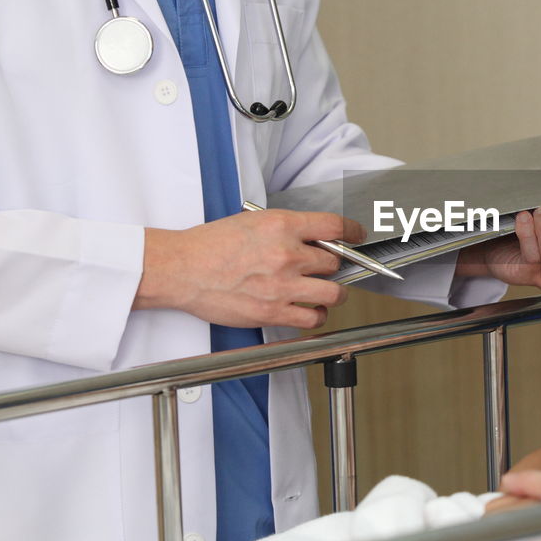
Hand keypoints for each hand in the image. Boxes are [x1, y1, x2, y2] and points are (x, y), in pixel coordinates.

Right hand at [134, 208, 364, 328]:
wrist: (182, 269)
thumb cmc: (210, 245)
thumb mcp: (252, 222)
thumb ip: (287, 229)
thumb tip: (316, 239)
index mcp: (282, 226)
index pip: (336, 227)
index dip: (354, 232)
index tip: (358, 236)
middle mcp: (287, 254)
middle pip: (336, 263)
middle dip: (334, 266)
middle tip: (326, 269)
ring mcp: (282, 285)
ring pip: (334, 293)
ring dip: (333, 293)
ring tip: (324, 292)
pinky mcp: (273, 312)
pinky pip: (313, 318)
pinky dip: (317, 315)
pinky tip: (309, 309)